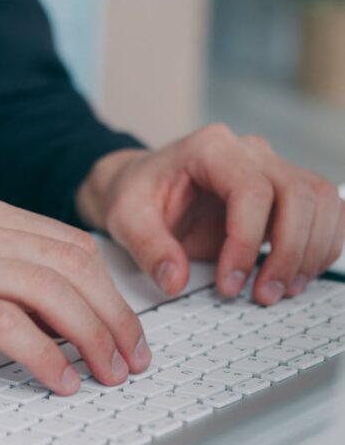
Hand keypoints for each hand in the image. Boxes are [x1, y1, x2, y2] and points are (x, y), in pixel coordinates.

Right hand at [0, 193, 149, 390]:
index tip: (128, 328)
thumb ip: (8, 274)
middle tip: (131, 356)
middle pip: (70, 266)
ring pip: (48, 290)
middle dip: (113, 316)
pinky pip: (7, 324)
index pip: (71, 245)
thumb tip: (71, 312)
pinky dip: (44, 355)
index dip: (111, 290)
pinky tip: (60, 380)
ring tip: (107, 372)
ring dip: (90, 336)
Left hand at [77, 124, 344, 304]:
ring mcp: (268, 168)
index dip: (246, 242)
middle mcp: (247, 152)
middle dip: (289, 252)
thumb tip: (175, 281)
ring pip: (319, 201)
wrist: (140, 184)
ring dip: (311, 251)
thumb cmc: (134, 193)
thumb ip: (148, 248)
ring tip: (281, 290)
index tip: (229, 283)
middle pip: (298, 193)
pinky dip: (319, 244)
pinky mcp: (278, 192)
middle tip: (264, 295)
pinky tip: (296, 274)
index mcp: (209, 149)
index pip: (250, 191)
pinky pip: (321, 211)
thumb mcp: (124, 218)